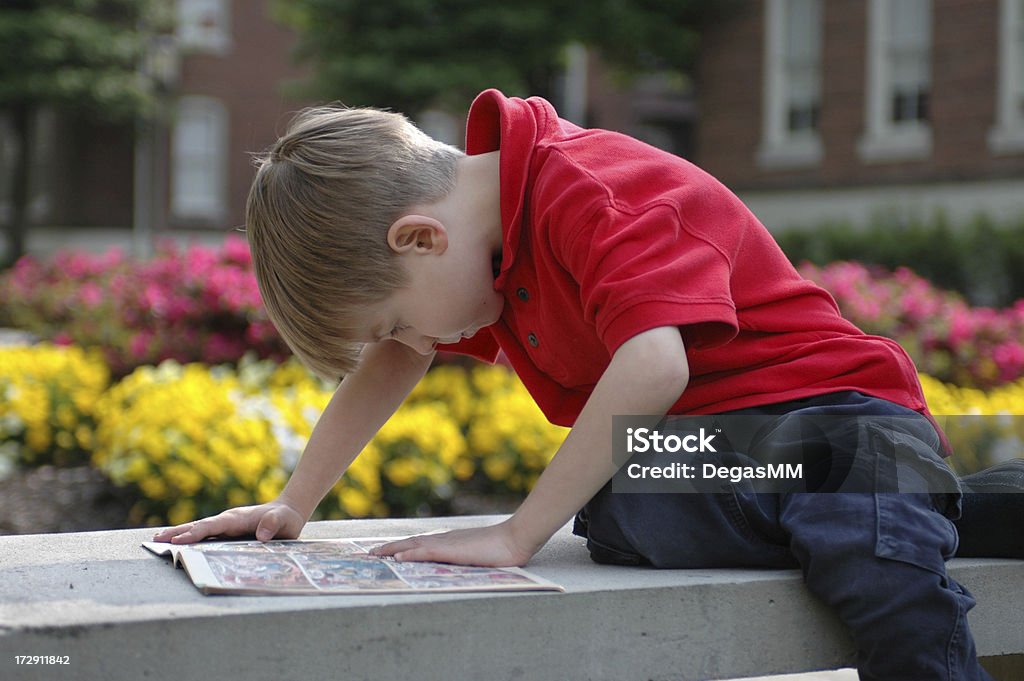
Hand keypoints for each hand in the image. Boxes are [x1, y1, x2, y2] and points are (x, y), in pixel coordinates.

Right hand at [151, 500, 305, 543]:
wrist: (287, 513)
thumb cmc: (285, 517)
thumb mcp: (284, 520)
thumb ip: (273, 525)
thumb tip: (261, 536)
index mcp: (237, 518)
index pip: (212, 526)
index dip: (195, 533)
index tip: (179, 540)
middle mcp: (227, 521)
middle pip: (199, 526)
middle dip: (178, 532)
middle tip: (156, 539)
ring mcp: (225, 526)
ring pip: (199, 530)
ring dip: (179, 535)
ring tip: (157, 540)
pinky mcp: (227, 533)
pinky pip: (206, 536)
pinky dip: (190, 539)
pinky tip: (177, 544)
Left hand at [370, 520, 537, 566]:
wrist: (515, 539)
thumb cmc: (502, 551)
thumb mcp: (479, 557)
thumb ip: (466, 561)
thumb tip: (460, 567)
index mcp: (450, 542)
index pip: (420, 544)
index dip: (402, 547)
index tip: (386, 552)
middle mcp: (444, 540)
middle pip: (411, 542)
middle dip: (389, 548)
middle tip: (370, 553)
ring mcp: (447, 544)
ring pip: (413, 545)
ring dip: (391, 549)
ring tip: (374, 554)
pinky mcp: (452, 550)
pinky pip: (425, 552)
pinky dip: (409, 554)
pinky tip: (396, 558)